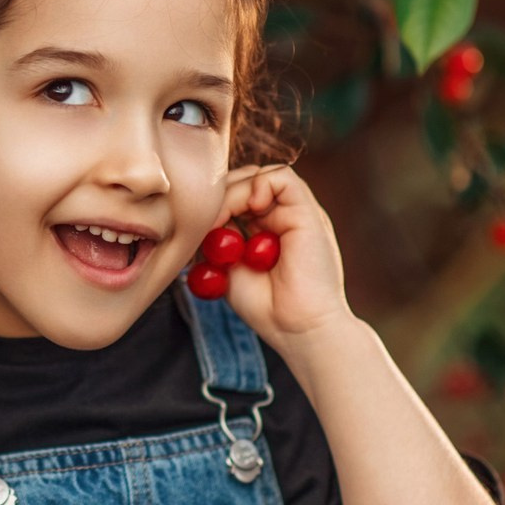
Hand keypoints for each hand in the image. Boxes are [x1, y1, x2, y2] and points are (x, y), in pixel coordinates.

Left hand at [206, 163, 354, 349]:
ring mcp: (294, 213)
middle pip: (243, 182)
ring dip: (234, 193)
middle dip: (219, 197)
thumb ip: (216, 239)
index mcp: (261, 229)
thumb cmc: (264, 306)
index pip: (232, 197)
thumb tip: (200, 214)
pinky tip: (251, 208)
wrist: (298, 328)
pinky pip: (282, 178)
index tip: (197, 227)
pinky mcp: (307, 212)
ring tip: (224, 220)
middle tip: (206, 222)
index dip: (213, 204)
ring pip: (259, 176)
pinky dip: (260, 185)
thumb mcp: (227, 268)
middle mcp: (279, 217)